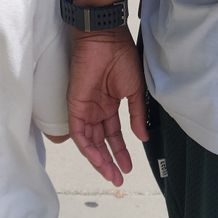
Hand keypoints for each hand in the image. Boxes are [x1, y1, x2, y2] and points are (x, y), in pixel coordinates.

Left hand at [68, 27, 148, 185]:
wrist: (105, 39)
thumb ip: (137, 114)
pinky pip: (79, 132)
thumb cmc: (122, 58)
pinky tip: (98, 159)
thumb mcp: (135, 89)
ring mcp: (85, 108)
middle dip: (109, 160)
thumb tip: (142, 137)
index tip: (129, 166)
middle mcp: (96, 109)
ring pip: (89, 141)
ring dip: (99, 159)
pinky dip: (87, 147)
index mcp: (110, 104)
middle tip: (118, 177)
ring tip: (111, 173)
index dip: (120, 150)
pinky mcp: (75, 106)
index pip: (113, 133)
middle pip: (101, 141)